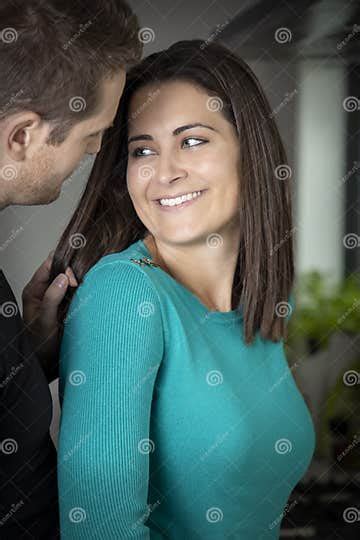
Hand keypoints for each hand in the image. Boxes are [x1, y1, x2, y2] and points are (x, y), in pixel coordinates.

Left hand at [22, 250, 77, 381]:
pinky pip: (78, 291)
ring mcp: (58, 297)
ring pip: (72, 279)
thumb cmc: (40, 344)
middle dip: (74, 273)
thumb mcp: (45, 321)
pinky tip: (89, 295)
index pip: (50, 264)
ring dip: (81, 282)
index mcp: (34, 290)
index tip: (73, 279)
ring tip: (85, 289)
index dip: (63, 266)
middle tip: (79, 287)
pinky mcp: (68, 304)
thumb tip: (63, 277)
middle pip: (62, 269)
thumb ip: (52, 298)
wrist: (47, 363)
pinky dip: (84, 291)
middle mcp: (46, 290)